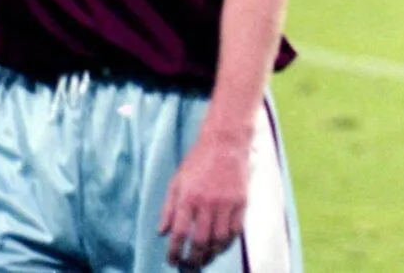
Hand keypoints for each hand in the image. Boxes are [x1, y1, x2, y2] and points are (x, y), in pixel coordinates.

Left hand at [158, 133, 250, 268]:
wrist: (225, 141)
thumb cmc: (198, 161)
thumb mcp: (176, 182)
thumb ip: (169, 209)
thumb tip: (162, 233)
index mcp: (188, 198)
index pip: (179, 234)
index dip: (175, 252)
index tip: (172, 261)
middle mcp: (207, 202)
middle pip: (200, 241)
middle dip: (193, 259)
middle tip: (189, 266)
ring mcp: (226, 202)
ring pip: (219, 239)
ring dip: (211, 254)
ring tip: (205, 259)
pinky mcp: (241, 201)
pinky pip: (236, 229)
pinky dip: (228, 242)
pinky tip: (221, 246)